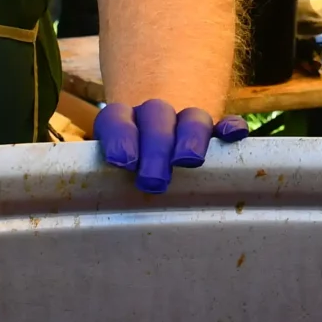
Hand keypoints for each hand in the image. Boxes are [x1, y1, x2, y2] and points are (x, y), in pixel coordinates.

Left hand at [94, 101, 247, 191]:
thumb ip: (102, 180)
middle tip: (153, 181)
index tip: (123, 161)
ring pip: (193, 117)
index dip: (120, 136)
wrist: (157, 146)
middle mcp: (155, 116)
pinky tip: (232, 136)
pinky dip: (232, 127)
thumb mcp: (112, 174)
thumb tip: (89, 206)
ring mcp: (186, 121)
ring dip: (190, 136)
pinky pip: (227, 123)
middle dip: (156, 147)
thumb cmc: (128, 176)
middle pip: (157, 115)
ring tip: (188, 161)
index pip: (117, 117)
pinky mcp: (216, 131)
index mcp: (124, 121)